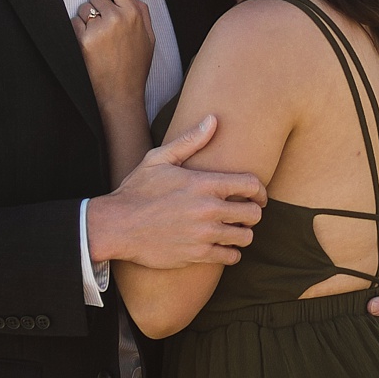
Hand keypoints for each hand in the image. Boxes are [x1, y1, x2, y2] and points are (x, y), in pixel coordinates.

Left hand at [72, 0, 153, 113]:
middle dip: (98, 7)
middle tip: (104, 26)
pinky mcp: (84, 40)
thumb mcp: (149, 36)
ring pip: (83, 8)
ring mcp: (99, 28)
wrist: (121, 93)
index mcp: (134, 13)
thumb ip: (140, 11)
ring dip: (87, 19)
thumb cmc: (135, 66)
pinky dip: (79, 31)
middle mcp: (116, 17)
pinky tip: (90, 44)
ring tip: (98, 37)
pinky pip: (74, 22)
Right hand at [87, 115, 265, 269]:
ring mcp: (204, 234)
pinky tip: (223, 247)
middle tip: (245, 214)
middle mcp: (208, 209)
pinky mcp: (197, 255)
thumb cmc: (138, 190)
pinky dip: (231, 253)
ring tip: (233, 231)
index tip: (258, 196)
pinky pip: (230, 257)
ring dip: (242, 234)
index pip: (251, 185)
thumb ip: (190, 140)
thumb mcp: (159, 159)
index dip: (260, 191)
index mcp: (203, 184)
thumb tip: (213, 120)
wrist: (117, 226)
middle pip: (253, 214)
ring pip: (245, 237)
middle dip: (253, 213)